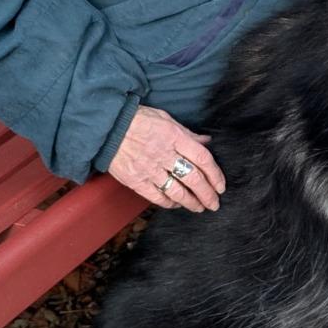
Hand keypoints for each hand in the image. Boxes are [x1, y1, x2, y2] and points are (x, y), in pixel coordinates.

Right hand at [108, 106, 225, 211]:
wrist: (106, 126)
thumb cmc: (137, 119)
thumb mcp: (166, 119)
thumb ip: (187, 134)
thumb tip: (207, 142)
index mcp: (175, 138)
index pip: (203, 159)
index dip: (215, 175)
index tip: (221, 186)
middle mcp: (164, 155)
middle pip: (194, 179)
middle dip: (207, 195)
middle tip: (215, 204)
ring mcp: (150, 169)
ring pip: (177, 191)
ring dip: (191, 202)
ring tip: (200, 208)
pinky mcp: (136, 180)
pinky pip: (157, 196)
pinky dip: (169, 202)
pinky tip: (176, 204)